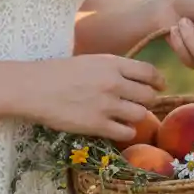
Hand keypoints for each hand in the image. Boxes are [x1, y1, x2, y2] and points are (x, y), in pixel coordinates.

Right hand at [19, 54, 167, 143]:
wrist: (34, 88)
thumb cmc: (57, 72)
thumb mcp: (89, 61)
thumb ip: (112, 68)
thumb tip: (134, 79)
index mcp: (111, 63)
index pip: (149, 72)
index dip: (158, 81)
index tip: (159, 86)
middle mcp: (113, 83)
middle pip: (148, 95)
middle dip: (147, 100)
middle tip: (139, 103)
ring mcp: (106, 105)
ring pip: (140, 115)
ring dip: (136, 117)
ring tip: (126, 116)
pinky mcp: (97, 125)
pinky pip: (126, 133)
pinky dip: (125, 132)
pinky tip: (116, 128)